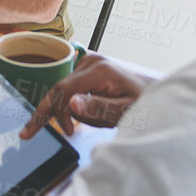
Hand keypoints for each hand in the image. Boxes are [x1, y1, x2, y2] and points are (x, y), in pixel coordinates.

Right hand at [20, 54, 151, 138]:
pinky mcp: (90, 67)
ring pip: (66, 91)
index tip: (50, 133)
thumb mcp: (125, 111)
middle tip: (36, 134)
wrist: (158, 91)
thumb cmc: (146, 103)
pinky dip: (76, 104)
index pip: (63, 91)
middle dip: (55, 114)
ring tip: (100, 119)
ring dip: (73, 110)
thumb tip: (71, 104)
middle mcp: (91, 61)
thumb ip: (99, 108)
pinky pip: (73, 88)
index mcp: (99, 70)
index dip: (53, 113)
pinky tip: (93, 112)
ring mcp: (90, 62)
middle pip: (60, 90)